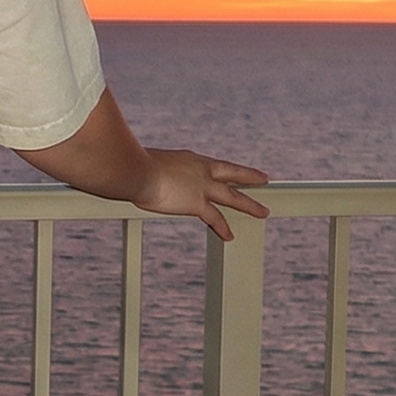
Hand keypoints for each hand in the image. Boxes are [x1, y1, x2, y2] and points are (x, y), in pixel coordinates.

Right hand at [132, 149, 269, 240]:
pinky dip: (222, 228)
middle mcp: (200, 170)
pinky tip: (229, 236)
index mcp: (189, 158)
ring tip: (263, 212)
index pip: (210, 165)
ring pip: (233, 197)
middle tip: (264, 179)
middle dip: (249, 176)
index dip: (220, 169)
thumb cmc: (132, 165)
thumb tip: (135, 175)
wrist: (135, 170)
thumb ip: (148, 170)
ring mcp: (202, 186)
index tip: (227, 171)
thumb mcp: (144, 163)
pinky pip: (215, 218)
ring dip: (250, 205)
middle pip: (232, 173)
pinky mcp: (197, 204)